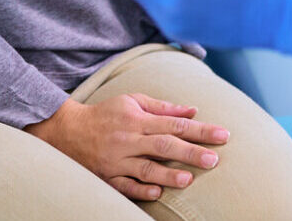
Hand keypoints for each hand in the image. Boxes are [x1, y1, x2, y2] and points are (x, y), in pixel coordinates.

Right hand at [23, 92, 227, 202]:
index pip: (174, 124)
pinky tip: (157, 191)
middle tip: (214, 160)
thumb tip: (192, 111)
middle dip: (190, 152)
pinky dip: (141, 188)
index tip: (223, 136)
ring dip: (167, 173)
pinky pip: (125, 185)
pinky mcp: (107, 176)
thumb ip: (162, 107)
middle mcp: (128, 138)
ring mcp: (117, 159)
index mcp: (136, 118)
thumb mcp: (132, 101)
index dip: (200, 130)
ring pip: (145, 168)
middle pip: (163, 145)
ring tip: (188, 179)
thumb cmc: (107, 114)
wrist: (68, 130)